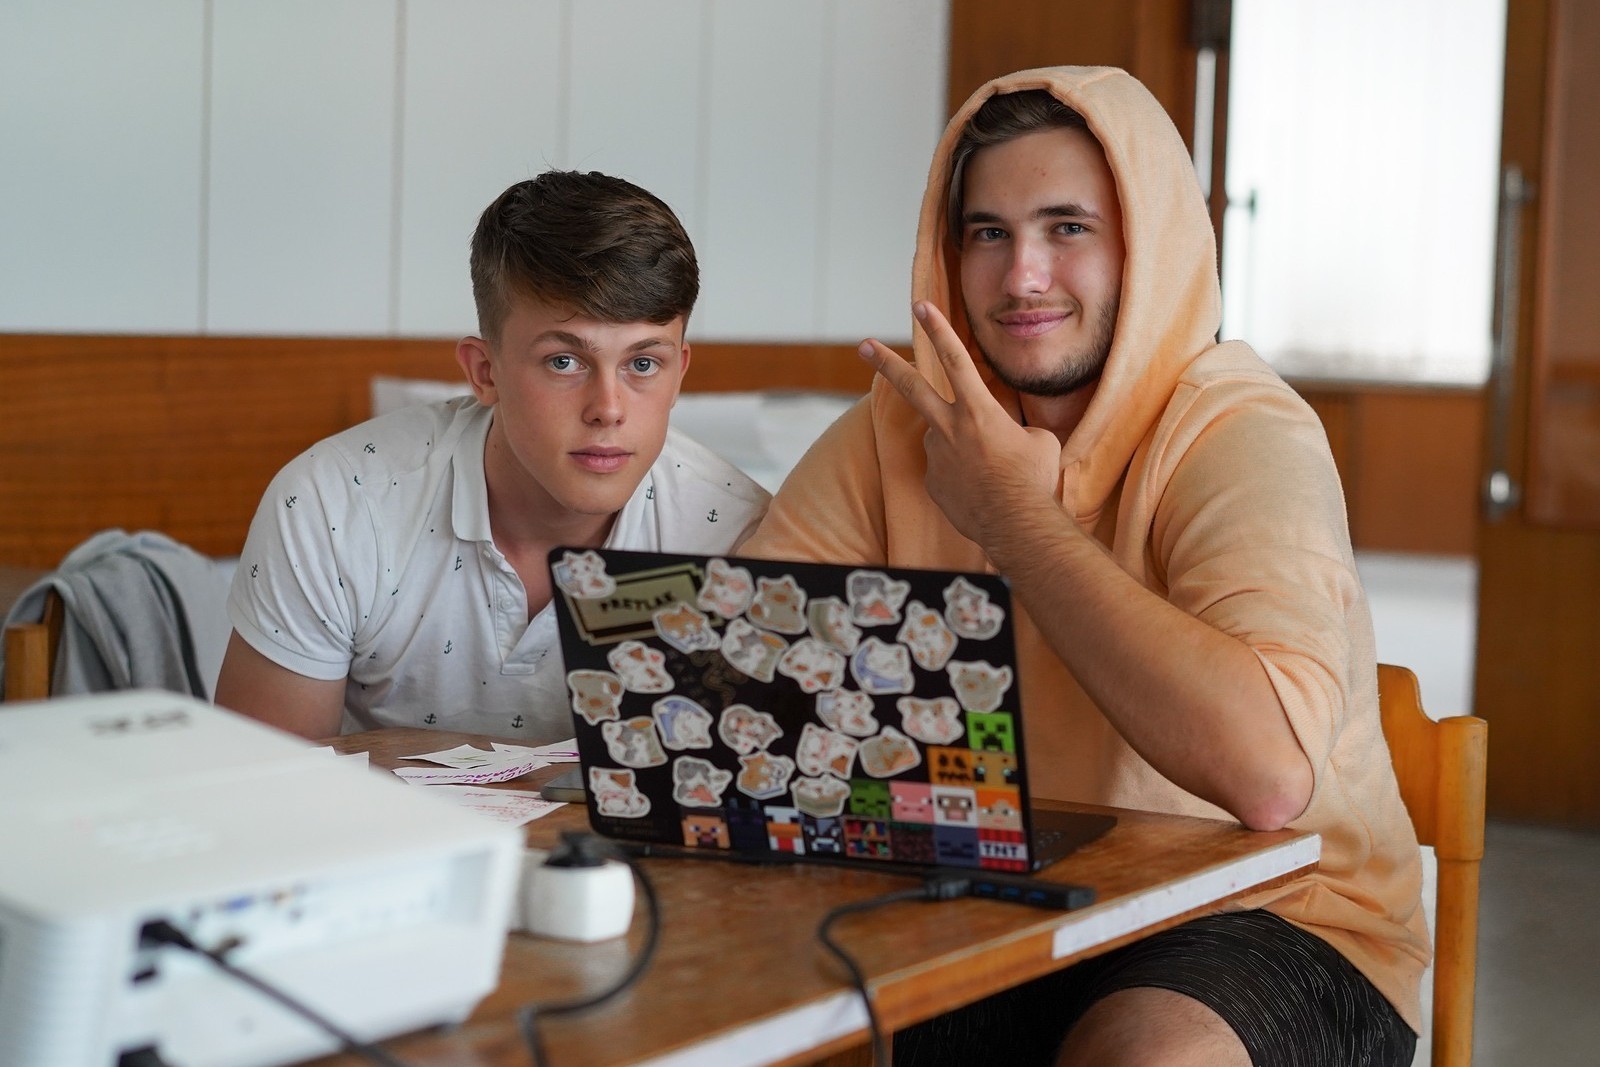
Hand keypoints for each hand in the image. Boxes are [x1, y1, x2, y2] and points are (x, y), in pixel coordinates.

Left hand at [858, 302, 1061, 547]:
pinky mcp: (932, 482)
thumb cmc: (1032, 479)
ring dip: (962, 447)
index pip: (955, 360)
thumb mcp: (1038, 441)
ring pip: (942, 437)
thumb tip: (1005, 437)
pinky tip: (981, 491)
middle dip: (886, 362)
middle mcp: (949, 427)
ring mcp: (936, 455)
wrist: (1015, 525)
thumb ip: (1013, 429)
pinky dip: (962, 476)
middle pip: (912, 386)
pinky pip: (946, 470)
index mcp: (978, 410)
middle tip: (863, 344)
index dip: (938, 330)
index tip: (920, 307)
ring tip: (991, 473)